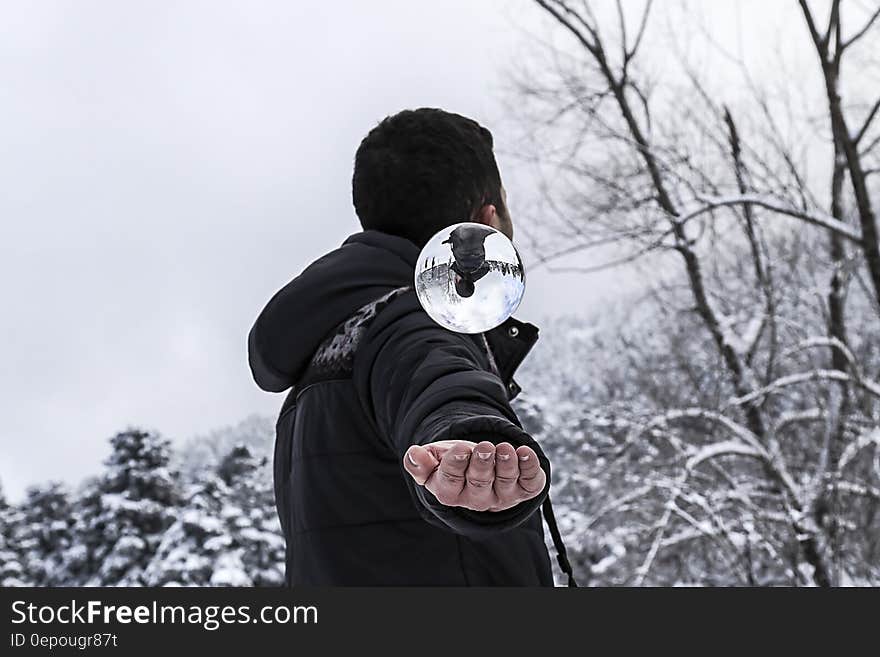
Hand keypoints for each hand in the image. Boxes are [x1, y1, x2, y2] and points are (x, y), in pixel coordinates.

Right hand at [402, 440, 545, 511]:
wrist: (482, 466)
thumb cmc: (454, 462)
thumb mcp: (434, 460)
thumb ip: (421, 461)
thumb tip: (413, 453)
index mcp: (450, 493)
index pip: (450, 483)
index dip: (455, 466)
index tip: (460, 449)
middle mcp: (477, 500)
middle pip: (479, 485)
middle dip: (483, 465)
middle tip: (485, 447)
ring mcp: (502, 496)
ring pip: (505, 483)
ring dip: (506, 465)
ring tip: (505, 448)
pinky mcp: (524, 489)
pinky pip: (530, 483)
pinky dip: (530, 468)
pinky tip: (526, 452)